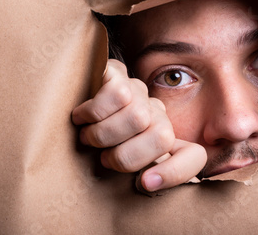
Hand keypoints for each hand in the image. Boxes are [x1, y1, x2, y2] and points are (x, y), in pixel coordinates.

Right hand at [72, 59, 206, 190]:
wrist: (63, 110)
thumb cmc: (89, 147)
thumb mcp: (115, 172)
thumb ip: (141, 180)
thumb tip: (147, 182)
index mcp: (161, 141)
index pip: (194, 156)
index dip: (175, 172)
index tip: (144, 183)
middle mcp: (155, 114)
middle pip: (161, 136)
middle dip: (122, 155)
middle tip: (102, 154)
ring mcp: (138, 92)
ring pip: (138, 116)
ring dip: (103, 134)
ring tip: (88, 135)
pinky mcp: (117, 73)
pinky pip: (117, 93)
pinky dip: (92, 112)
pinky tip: (82, 116)